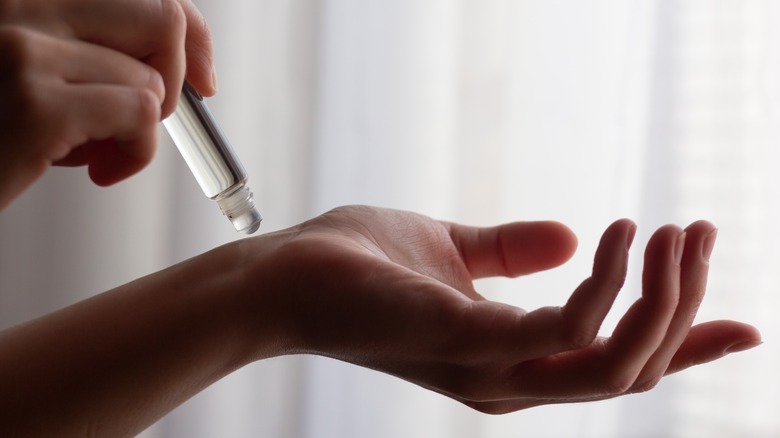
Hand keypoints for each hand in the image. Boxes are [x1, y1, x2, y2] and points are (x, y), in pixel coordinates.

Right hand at [0, 0, 214, 208]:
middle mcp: (19, 2)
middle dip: (171, 80)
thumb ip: (86, 48)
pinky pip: (138, 117)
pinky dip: (135, 154)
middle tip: (146, 119)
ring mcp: (23, 47)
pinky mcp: (35, 103)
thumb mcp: (32, 67)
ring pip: (151, 83)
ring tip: (92, 152)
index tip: (202, 74)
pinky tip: (97, 171)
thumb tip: (179, 62)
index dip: (187, 28)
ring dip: (137, 132)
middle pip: (160, 18)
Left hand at [250, 205, 760, 412]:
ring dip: (661, 297)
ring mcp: (490, 369)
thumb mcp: (453, 251)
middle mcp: (509, 380)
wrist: (284, 275)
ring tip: (673, 231)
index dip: (685, 346)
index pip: (615, 365)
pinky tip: (611, 231)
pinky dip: (604, 282)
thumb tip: (576, 236)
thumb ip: (511, 254)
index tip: (744, 322)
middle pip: (631, 368)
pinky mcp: (468, 340)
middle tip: (698, 235)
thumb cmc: (360, 266)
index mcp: (509, 360)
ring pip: (615, 360)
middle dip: (682, 307)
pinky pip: (566, 326)